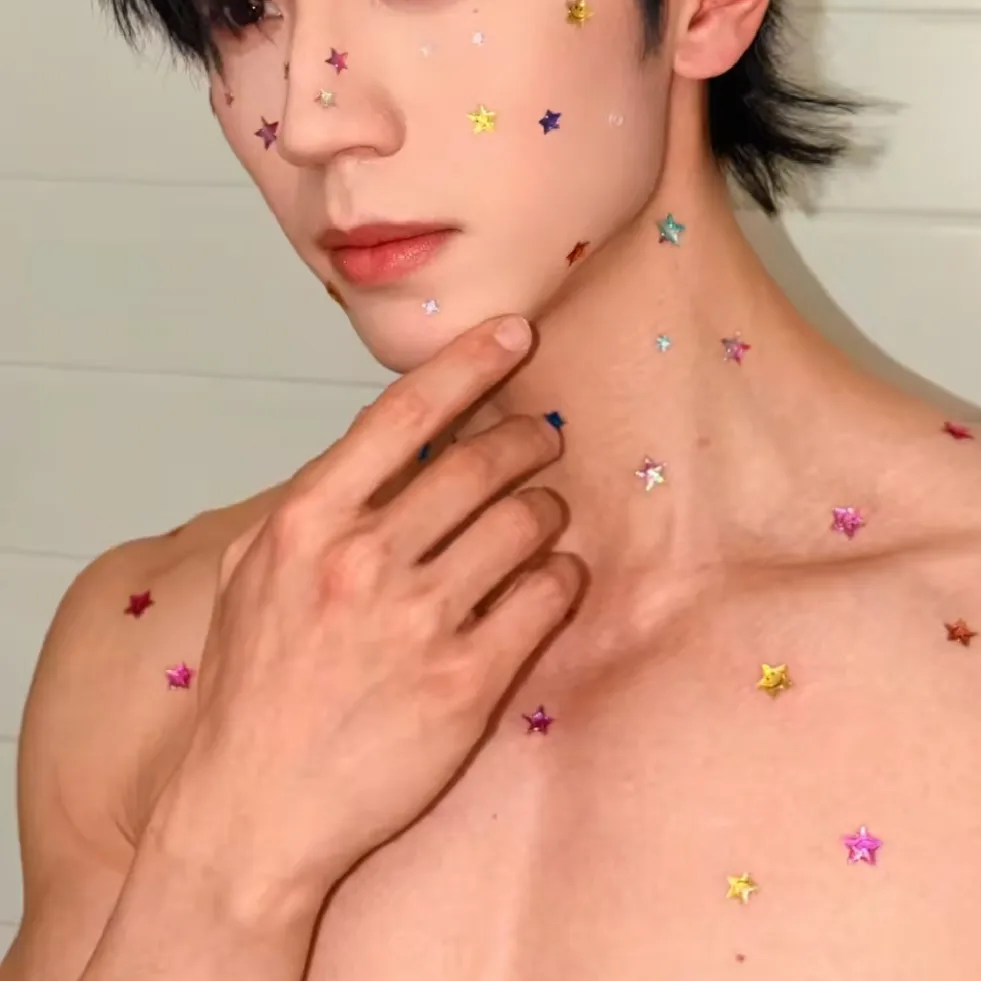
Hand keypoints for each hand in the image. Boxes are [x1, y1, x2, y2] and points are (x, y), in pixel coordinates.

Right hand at [153, 314, 583, 918]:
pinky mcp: (465, 683)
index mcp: (309, 522)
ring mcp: (417, 622)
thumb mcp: (254, 573)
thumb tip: (380, 451)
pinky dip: (562, 575)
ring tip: (544, 511)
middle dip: (528, 437)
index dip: (469, 362)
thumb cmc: (253, 690)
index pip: (404, 413)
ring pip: (524, 523)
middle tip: (544, 435)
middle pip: (480, 463)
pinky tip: (554, 576)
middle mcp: (364, 561)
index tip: (515, 332)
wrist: (253, 814)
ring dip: (547, 505)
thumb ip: (314, 504)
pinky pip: (545, 598)